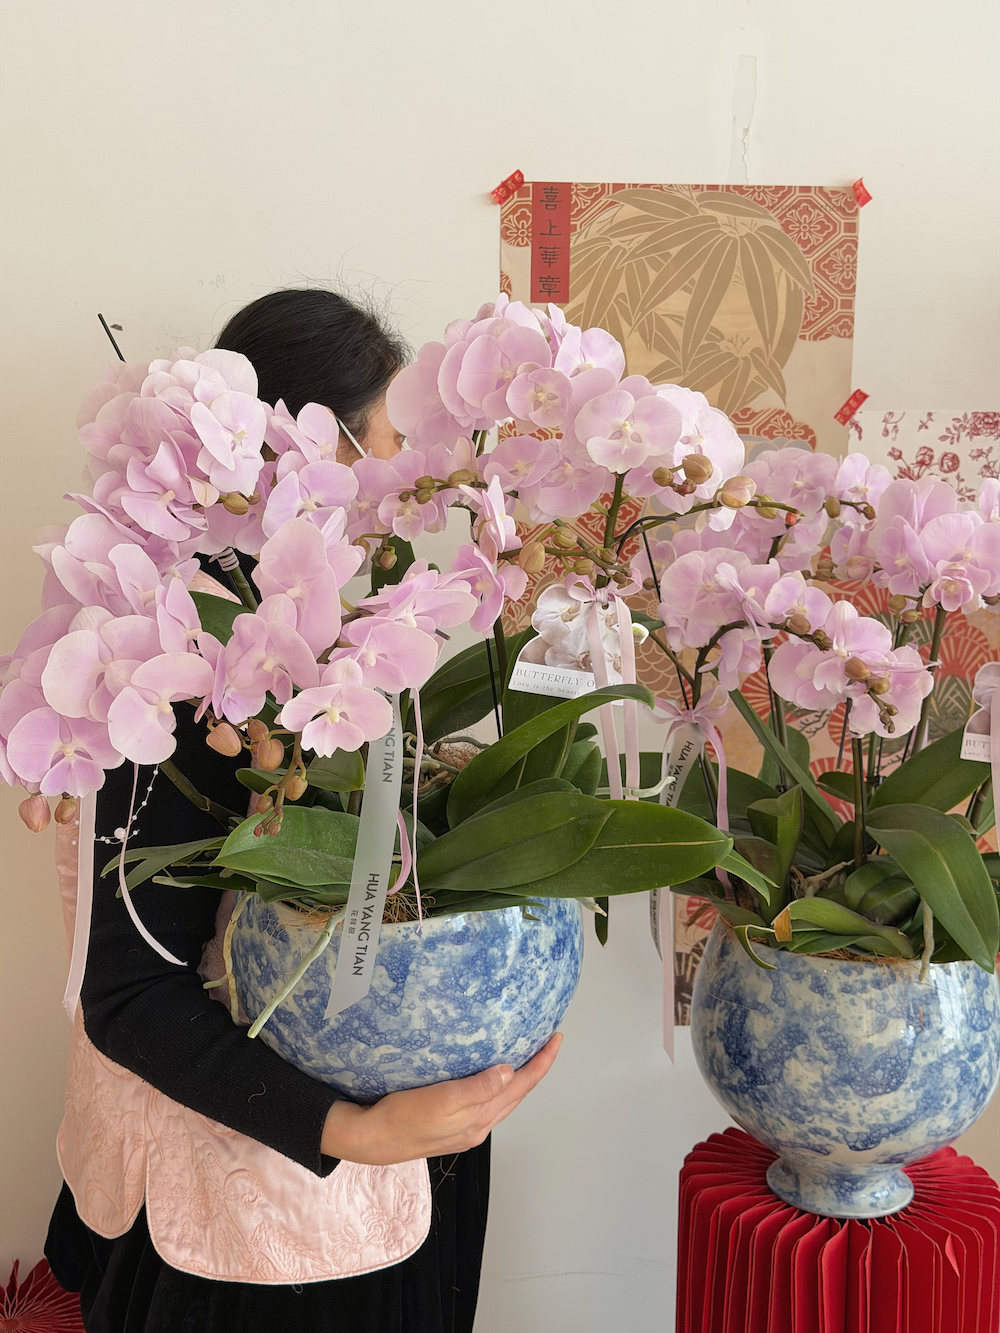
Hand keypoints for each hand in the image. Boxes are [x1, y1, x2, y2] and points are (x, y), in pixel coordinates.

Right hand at [321, 1033, 562, 1164]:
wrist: (370, 1139)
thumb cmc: (403, 1118)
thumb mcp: (442, 1101)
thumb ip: (477, 1089)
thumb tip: (511, 1072)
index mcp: (480, 1119)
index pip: (521, 1087)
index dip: (541, 1063)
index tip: (556, 1039)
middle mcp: (478, 1125)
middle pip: (516, 1094)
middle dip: (535, 1069)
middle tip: (547, 1041)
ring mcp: (463, 1127)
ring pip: (502, 1099)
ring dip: (518, 1078)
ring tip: (526, 1054)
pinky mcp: (449, 1123)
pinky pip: (485, 1101)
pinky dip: (496, 1085)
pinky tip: (489, 1074)